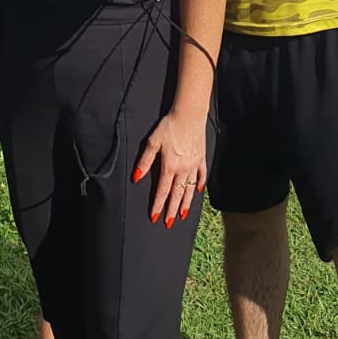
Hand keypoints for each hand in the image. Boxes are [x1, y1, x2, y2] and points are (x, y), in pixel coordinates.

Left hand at [134, 110, 206, 228]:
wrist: (190, 114)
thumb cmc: (170, 126)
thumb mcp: (153, 142)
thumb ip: (145, 161)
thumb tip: (136, 177)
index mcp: (169, 166)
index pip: (163, 191)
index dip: (158, 205)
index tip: (154, 217)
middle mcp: (183, 169)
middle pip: (177, 195)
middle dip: (172, 210)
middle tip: (169, 224)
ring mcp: (194, 165)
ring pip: (190, 189)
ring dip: (186, 203)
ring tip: (182, 215)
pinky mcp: (202, 158)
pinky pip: (202, 176)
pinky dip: (200, 185)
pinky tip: (198, 192)